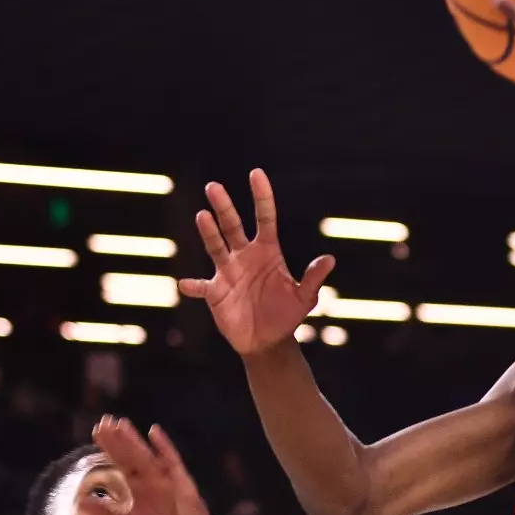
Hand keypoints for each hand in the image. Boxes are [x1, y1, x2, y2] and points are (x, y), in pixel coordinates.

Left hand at [91, 417, 216, 514]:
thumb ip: (105, 514)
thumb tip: (79, 502)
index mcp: (136, 485)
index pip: (120, 460)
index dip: (108, 446)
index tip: (96, 430)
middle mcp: (149, 477)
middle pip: (130, 454)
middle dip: (118, 438)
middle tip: (105, 421)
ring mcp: (165, 477)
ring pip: (146, 455)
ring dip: (134, 440)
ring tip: (121, 424)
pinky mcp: (181, 482)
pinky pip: (172, 461)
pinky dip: (164, 447)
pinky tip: (154, 432)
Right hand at [182, 170, 334, 356]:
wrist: (268, 341)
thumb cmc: (287, 315)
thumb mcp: (304, 298)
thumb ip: (313, 278)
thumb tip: (329, 259)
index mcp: (267, 251)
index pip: (264, 218)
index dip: (261, 196)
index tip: (256, 173)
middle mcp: (245, 256)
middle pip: (232, 226)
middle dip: (224, 207)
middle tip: (214, 187)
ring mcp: (228, 272)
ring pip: (216, 247)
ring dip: (209, 233)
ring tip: (203, 217)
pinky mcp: (215, 293)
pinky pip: (201, 287)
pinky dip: (193, 286)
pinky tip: (185, 284)